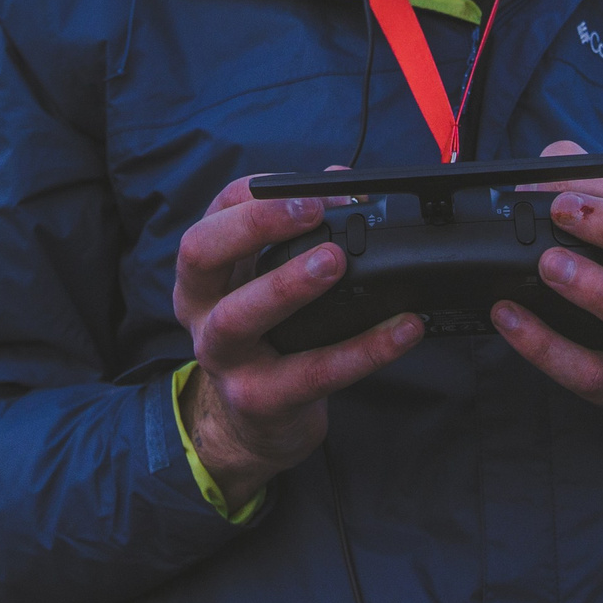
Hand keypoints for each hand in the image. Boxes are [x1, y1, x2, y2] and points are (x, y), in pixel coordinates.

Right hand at [173, 172, 423, 506]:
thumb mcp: (267, 280)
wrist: (253, 423)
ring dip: (288, 284)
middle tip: (313, 211)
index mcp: (204, 272)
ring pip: (240, 316)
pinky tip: (401, 330)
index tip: (311, 188)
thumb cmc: (266, 336)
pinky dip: (363, 350)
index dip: (259, 194)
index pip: (213, 213)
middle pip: (201, 253)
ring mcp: (224, 358)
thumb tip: (345, 180)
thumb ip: (298, 232)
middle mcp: (200, 310)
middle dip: (255, 224)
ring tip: (336, 261)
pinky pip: (312, 374)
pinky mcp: (260, 400)